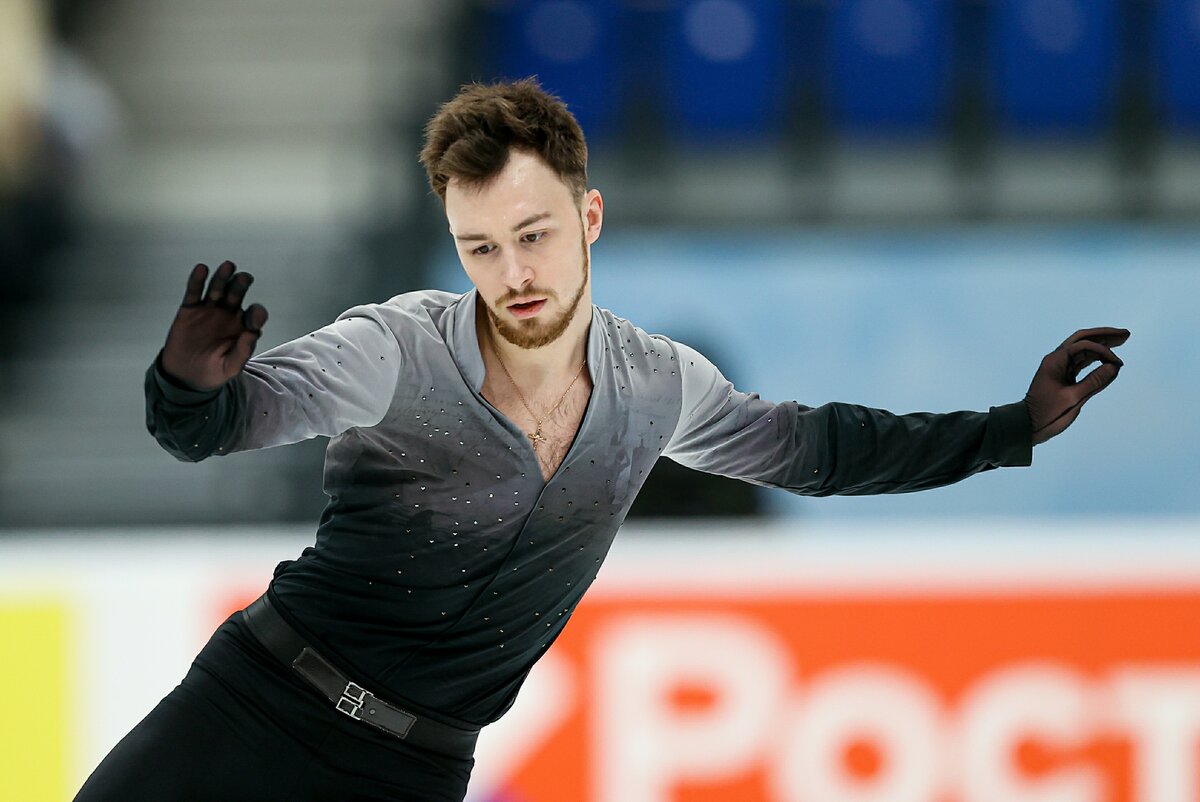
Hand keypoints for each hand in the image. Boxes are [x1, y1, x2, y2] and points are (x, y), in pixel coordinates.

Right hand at [160, 261, 268, 390]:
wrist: (186, 376)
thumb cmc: (213, 371)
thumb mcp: (231, 367)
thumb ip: (243, 352)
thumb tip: (253, 333)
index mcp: (244, 326)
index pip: (255, 314)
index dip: (256, 314)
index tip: (252, 320)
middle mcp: (229, 314)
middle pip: (237, 294)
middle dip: (241, 285)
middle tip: (244, 278)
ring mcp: (209, 309)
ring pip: (218, 289)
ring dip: (223, 277)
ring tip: (228, 266)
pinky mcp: (190, 309)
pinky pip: (194, 292)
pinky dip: (197, 280)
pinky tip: (202, 269)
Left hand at [1024, 327, 1128, 445]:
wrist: (1028, 425)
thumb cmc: (1046, 413)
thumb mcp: (1073, 398)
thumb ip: (1094, 382)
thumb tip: (1114, 366)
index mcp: (1055, 361)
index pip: (1083, 346)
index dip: (1103, 351)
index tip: (1118, 364)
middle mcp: (1057, 360)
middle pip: (1082, 339)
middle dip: (1104, 335)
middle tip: (1125, 334)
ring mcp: (1060, 367)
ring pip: (1083, 349)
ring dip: (1101, 344)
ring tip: (1121, 339)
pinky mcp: (1064, 376)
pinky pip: (1082, 362)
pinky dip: (1095, 358)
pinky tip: (1107, 357)